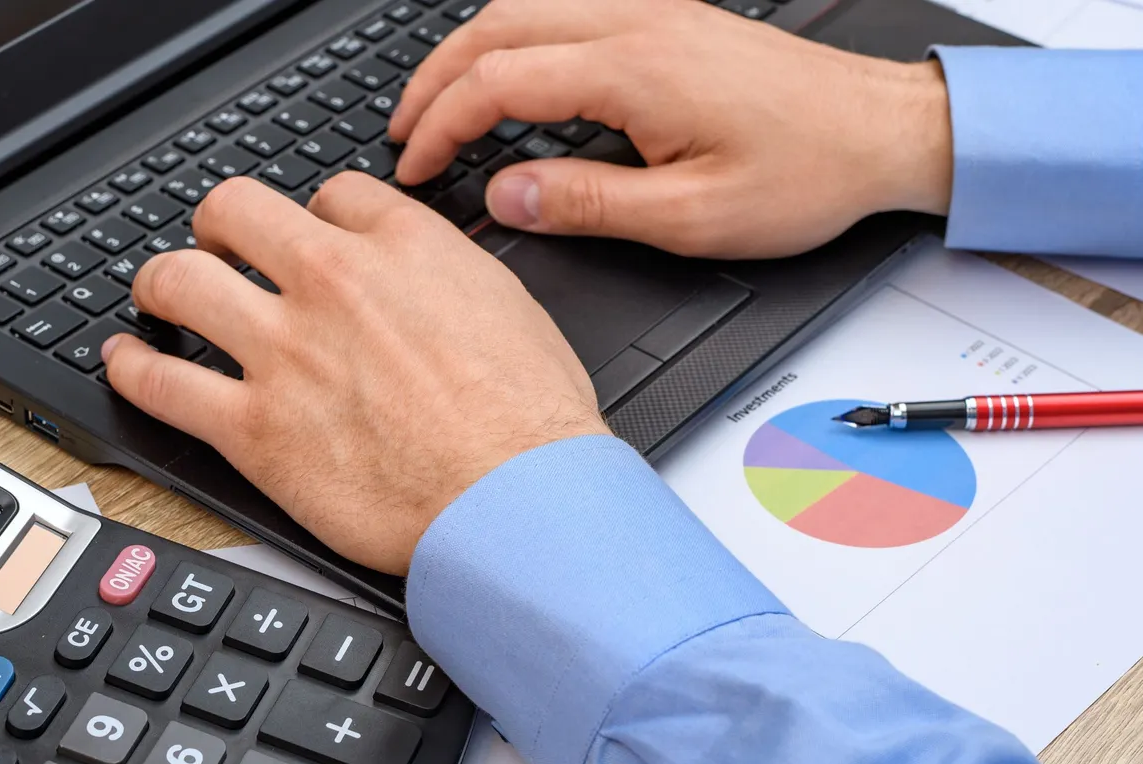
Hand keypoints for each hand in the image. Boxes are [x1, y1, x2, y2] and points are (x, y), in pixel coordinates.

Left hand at [103, 174, 609, 574]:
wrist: (517, 504)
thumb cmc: (532, 424)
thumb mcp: (512, 311)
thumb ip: (451, 277)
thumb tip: (427, 276)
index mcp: (403, 248)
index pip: (330, 196)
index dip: (313, 218)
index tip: (307, 241)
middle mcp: (333, 283)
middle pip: (235, 210)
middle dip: (218, 224)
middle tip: (217, 247)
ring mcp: (285, 352)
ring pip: (179, 280)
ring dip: (159, 282)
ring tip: (157, 294)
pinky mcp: (254, 428)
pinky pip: (161, 383)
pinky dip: (131, 368)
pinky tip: (125, 361)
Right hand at [390, 0, 951, 258]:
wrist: (886, 131)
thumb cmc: (808, 173)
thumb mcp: (692, 217)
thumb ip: (586, 204)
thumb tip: (504, 194)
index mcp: (636, 69)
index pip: (499, 82)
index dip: (442, 125)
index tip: (416, 169)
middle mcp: (639, 23)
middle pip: (497, 25)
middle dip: (436, 79)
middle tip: (405, 135)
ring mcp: (654, 12)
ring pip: (527, 9)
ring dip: (472, 54)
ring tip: (443, 108)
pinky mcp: (670, 20)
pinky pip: (566, 13)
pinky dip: (517, 44)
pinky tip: (513, 82)